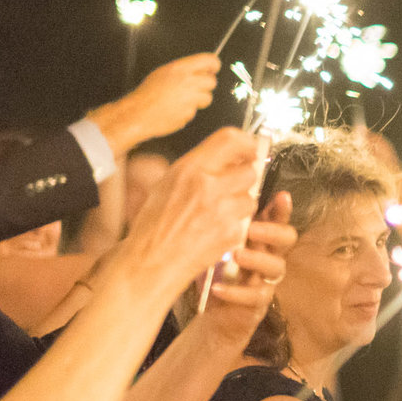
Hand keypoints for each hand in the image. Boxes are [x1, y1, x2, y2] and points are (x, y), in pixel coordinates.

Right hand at [87, 53, 221, 153]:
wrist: (138, 113)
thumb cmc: (147, 93)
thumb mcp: (163, 73)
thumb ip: (183, 71)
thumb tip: (201, 70)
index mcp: (180, 68)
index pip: (209, 61)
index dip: (213, 65)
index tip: (212, 70)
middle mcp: (187, 81)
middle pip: (212, 81)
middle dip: (205, 86)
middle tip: (194, 89)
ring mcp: (190, 98)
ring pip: (207, 98)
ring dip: (198, 100)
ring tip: (181, 101)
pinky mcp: (190, 112)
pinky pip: (196, 111)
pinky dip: (188, 111)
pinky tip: (175, 110)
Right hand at [118, 128, 265, 292]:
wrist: (150, 262)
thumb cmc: (154, 224)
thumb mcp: (167, 184)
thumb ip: (197, 169)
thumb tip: (226, 156)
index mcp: (189, 168)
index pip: (230, 139)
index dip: (246, 144)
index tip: (249, 151)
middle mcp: (207, 185)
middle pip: (249, 171)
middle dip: (244, 180)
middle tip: (231, 189)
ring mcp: (221, 210)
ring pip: (251, 198)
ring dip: (240, 205)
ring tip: (217, 214)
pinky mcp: (230, 232)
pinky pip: (245, 222)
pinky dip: (235, 227)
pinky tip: (215, 232)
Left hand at [198, 192, 294, 344]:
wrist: (213, 312)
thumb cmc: (213, 270)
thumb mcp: (215, 242)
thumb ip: (221, 222)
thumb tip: (212, 190)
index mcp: (260, 239)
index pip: (277, 219)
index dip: (282, 209)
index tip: (282, 196)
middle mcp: (269, 256)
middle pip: (287, 239)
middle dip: (273, 231)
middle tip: (251, 228)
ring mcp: (267, 280)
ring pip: (276, 267)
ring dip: (257, 259)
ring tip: (236, 256)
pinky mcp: (258, 304)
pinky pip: (256, 296)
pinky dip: (236, 292)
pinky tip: (218, 287)